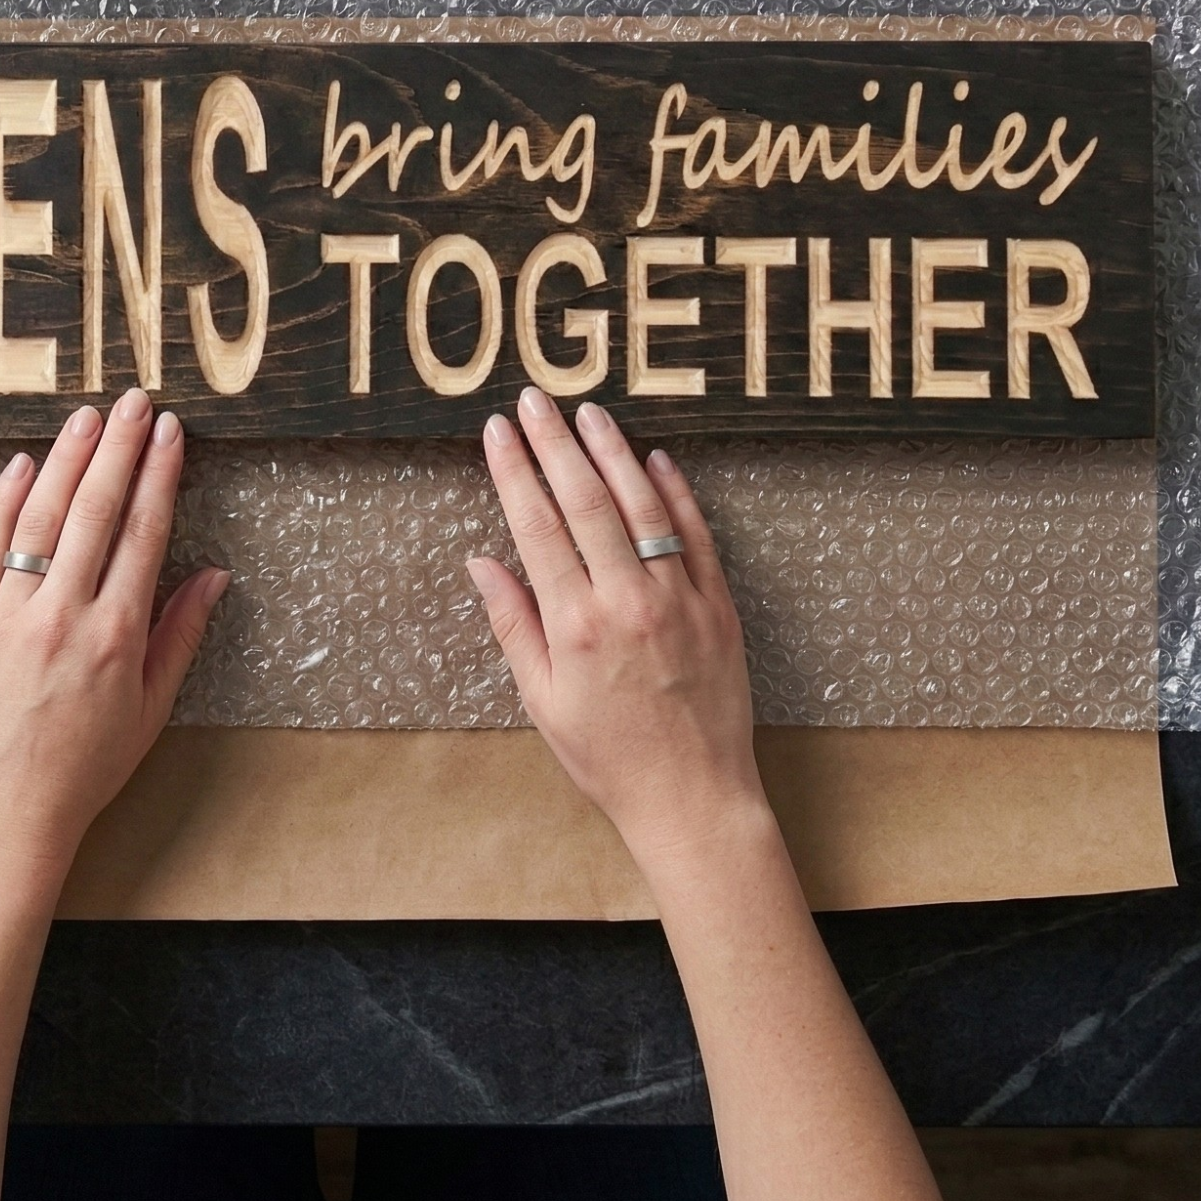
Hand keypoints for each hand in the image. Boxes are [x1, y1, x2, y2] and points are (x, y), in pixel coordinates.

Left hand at [0, 388, 228, 884]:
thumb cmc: (87, 765)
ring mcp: (10, 616)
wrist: (6, 812)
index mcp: (116, 635)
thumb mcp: (151, 707)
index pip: (144, 532)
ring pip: (41, 517)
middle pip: (96, 511)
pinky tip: (23, 464)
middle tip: (135, 401)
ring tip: (88, 417)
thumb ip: (181, 633)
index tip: (171, 432)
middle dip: (120, 448)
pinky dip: (3, 502)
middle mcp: (64, 616)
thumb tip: (215, 572)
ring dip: (68, 459)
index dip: (160, 475)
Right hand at [470, 387, 770, 887]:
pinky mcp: (718, 606)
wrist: (693, 799)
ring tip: (589, 414)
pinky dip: (676, 492)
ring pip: (642, 505)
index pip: (536, 525)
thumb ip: (513, 624)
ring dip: (612, 452)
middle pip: (584, 500)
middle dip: (555, 443)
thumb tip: (482, 563)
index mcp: (575, 625)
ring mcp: (678, 599)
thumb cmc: (607, 758)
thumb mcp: (541, 700)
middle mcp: (626, 601)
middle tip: (534, 401)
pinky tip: (655, 459)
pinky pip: (695, 534)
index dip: (514, 471)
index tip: (498, 431)